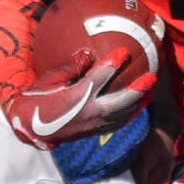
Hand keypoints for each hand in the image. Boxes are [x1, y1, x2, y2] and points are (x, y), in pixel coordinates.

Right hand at [5, 44, 155, 147]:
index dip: (114, 62)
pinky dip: (129, 114)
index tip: (124, 52)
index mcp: (78, 96)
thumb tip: (89, 54)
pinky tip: (136, 107)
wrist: (31, 128)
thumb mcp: (50, 79)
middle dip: (139, 88)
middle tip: (152, 76)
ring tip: (150, 92)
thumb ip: (71, 66)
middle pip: (122, 100)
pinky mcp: (94, 132)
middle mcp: (90, 111)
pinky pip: (117, 123)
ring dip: (138, 102)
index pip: (101, 76)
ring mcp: (94, 124)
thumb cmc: (38, 99)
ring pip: (123, 114)